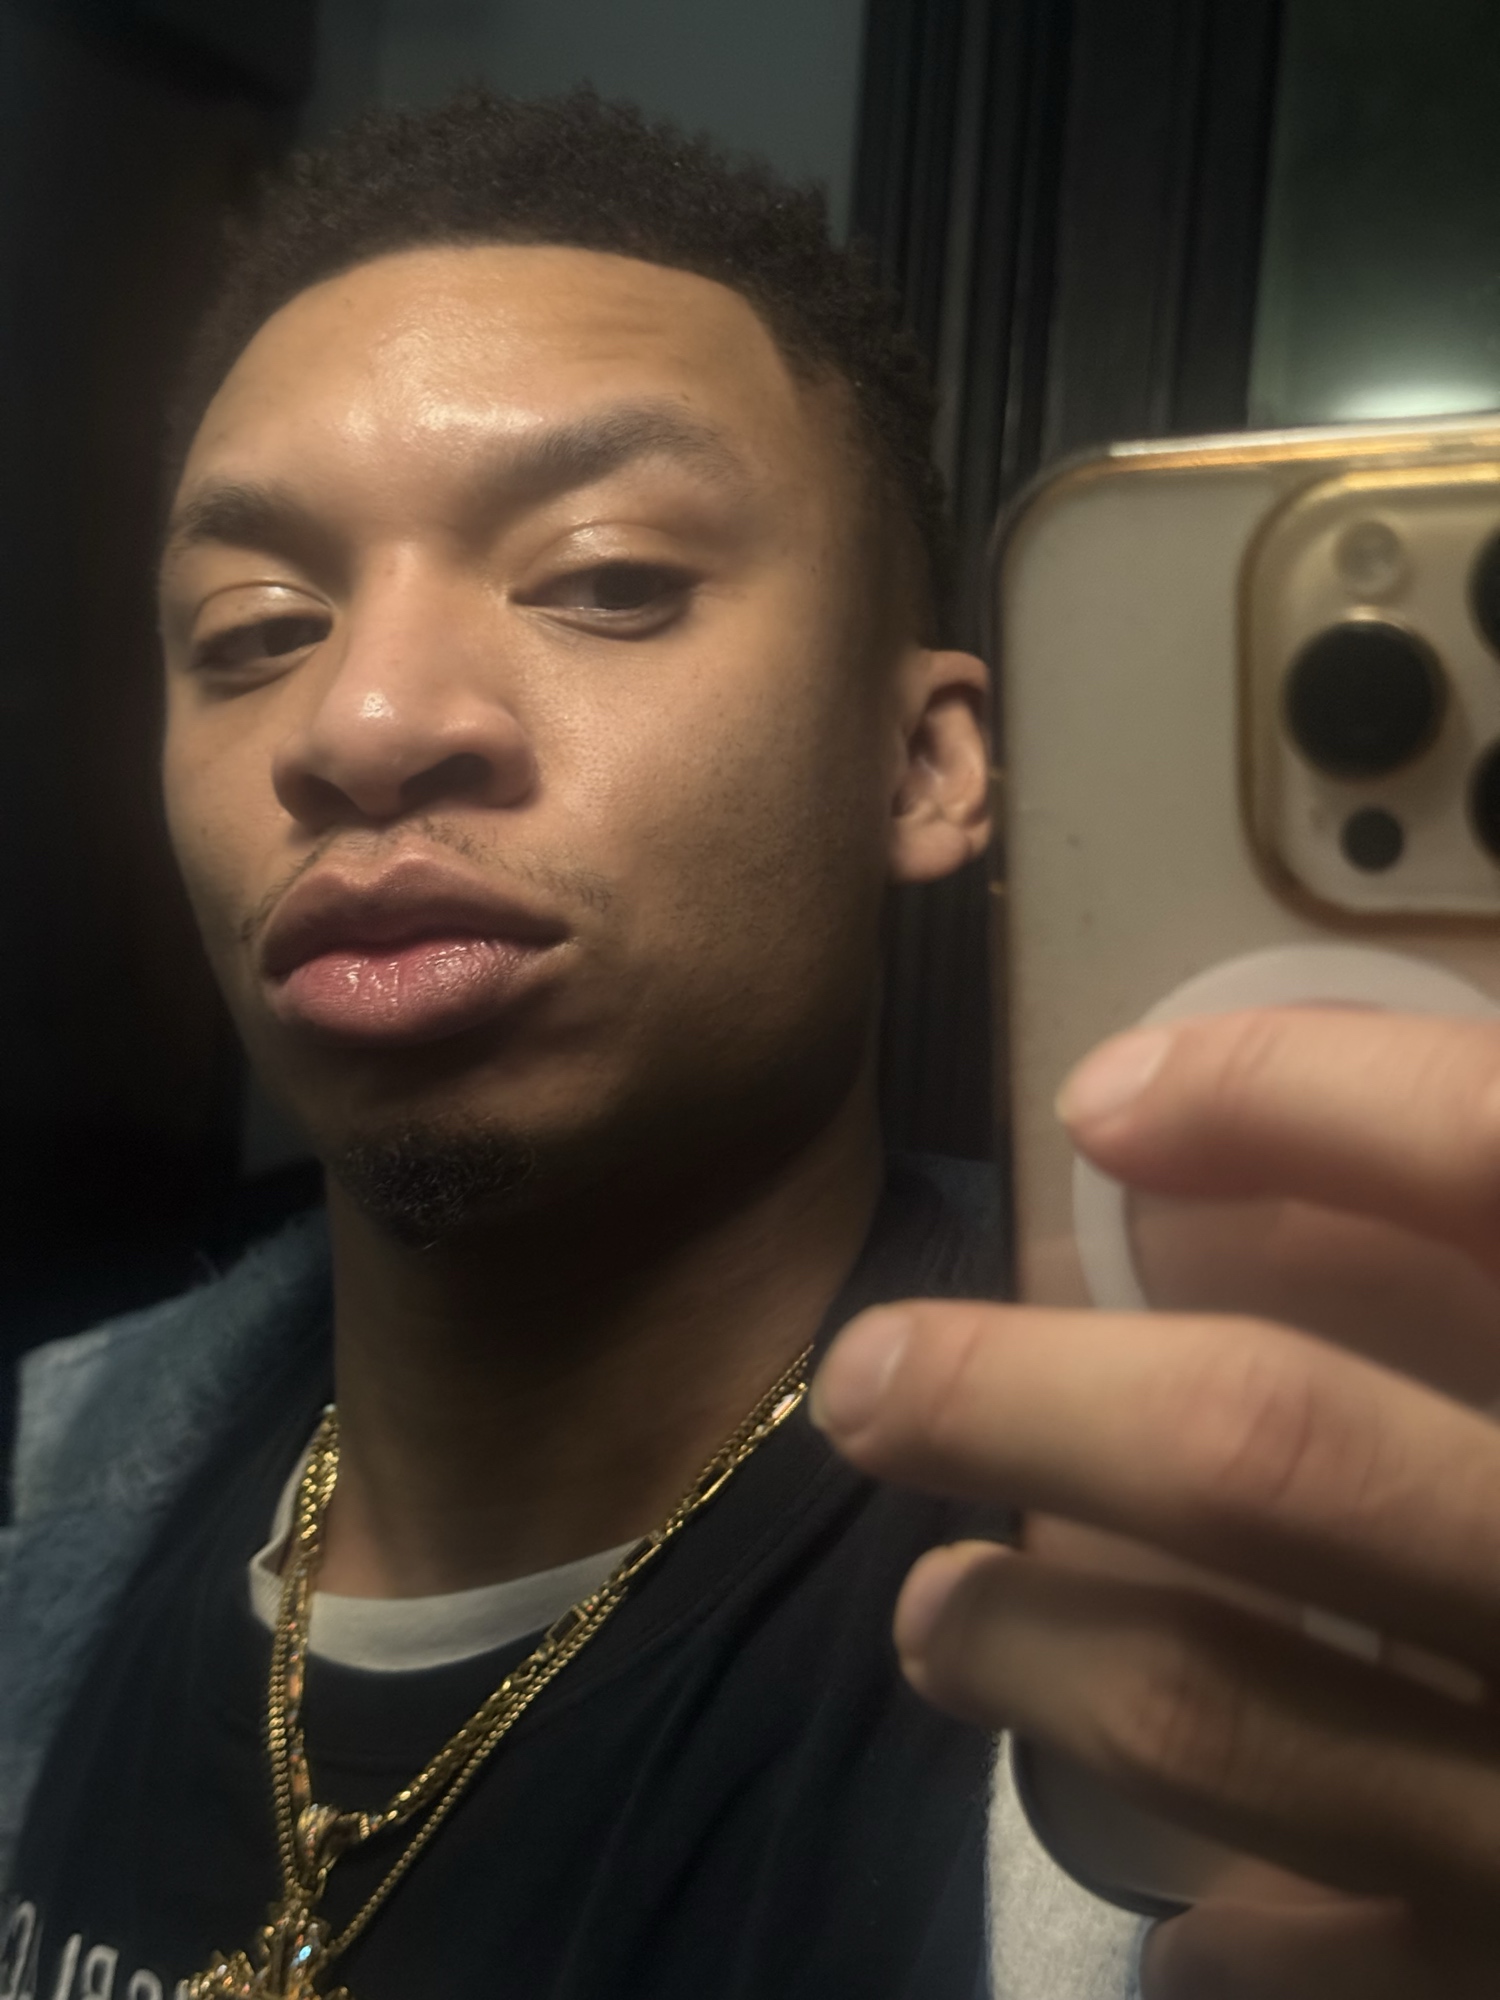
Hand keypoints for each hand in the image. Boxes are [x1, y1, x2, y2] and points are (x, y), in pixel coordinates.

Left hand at [812, 1008, 1499, 1997]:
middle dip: (1029, 1403)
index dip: (1296, 1099)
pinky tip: (1185, 1924)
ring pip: (1236, 1711)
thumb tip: (1326, 1137)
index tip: (1108, 1098)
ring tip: (938, 1614)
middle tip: (870, 1380)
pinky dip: (1244, 1944)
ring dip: (1040, 1651)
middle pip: (1278, 1460)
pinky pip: (1364, 1970)